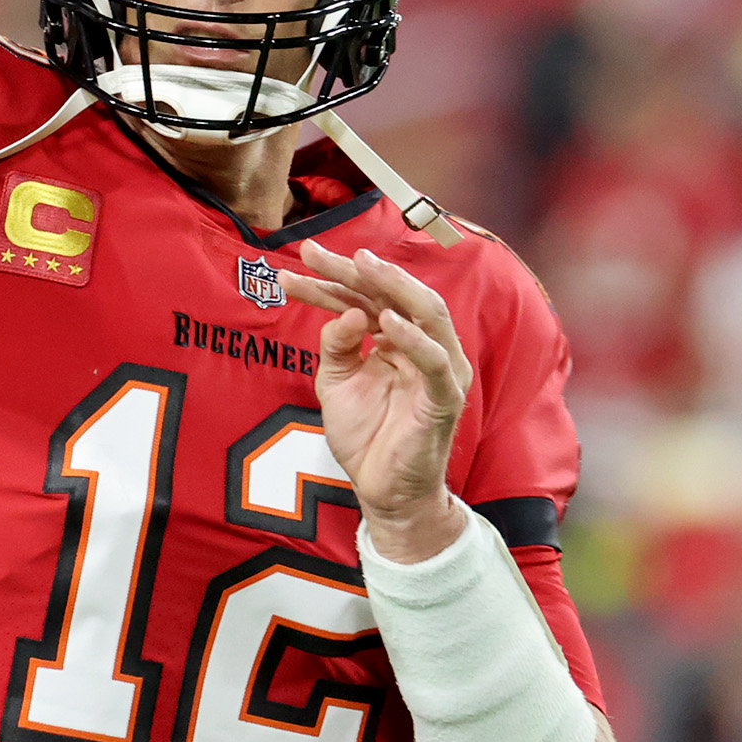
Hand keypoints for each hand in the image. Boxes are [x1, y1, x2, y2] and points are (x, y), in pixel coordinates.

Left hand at [281, 242, 471, 560]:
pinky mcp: (445, 396)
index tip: (296, 262)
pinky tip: (384, 320)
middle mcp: (423, 345)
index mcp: (398, 339)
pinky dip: (412, 336)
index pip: (367, 297)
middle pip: (394, 294)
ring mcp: (439, 368)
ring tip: (360, 265)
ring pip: (427, 312)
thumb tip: (346, 312)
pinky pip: (434, 359)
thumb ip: (337, 346)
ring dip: (393, 286)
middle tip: (316, 251)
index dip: (332, 279)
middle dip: (354, 270)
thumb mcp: (336, 383)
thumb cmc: (366, 436)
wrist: (382, 490)